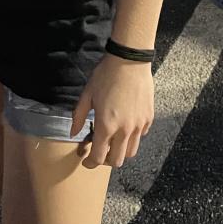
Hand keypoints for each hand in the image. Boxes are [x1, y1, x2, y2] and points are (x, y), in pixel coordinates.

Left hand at [71, 54, 153, 168]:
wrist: (129, 61)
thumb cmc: (106, 75)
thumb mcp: (87, 94)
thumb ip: (79, 116)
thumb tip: (73, 133)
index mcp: (106, 126)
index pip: (99, 157)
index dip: (90, 163)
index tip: (86, 160)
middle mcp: (124, 130)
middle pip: (117, 160)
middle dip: (105, 161)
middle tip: (98, 151)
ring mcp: (139, 125)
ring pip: (131, 152)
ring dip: (120, 152)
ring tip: (113, 141)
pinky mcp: (148, 118)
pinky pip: (141, 136)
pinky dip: (132, 138)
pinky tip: (124, 127)